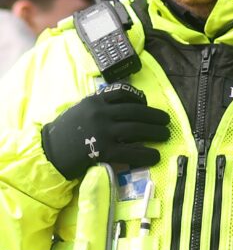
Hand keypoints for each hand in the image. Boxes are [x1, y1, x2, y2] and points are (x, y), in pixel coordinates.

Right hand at [41, 82, 169, 179]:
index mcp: (95, 100)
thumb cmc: (66, 131)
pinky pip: (131, 152)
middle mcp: (100, 113)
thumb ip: (101, 106)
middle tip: (166, 121)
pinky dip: (146, 154)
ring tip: (165, 135)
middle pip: (136, 112)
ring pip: (137, 130)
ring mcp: (103, 131)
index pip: (123, 93)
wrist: (49, 152)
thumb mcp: (82, 109)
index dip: (140, 98)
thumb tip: (127, 107)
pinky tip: (155, 156)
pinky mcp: (104, 150)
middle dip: (154, 117)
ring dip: (155, 133)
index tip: (147, 103)